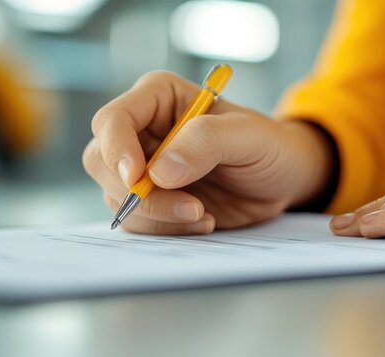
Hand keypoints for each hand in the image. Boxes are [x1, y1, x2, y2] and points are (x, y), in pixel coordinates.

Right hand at [83, 71, 334, 234]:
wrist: (284, 181)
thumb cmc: (269, 146)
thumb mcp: (250, 136)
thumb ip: (207, 141)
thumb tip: (159, 171)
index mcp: (157, 99)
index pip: (113, 120)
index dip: (116, 149)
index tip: (137, 178)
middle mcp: (141, 131)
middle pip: (101, 161)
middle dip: (137, 193)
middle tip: (188, 207)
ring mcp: (141, 169)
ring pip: (116, 196)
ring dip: (157, 216)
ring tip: (204, 215)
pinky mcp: (149, 201)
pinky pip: (135, 221)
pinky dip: (164, 230)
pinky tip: (202, 222)